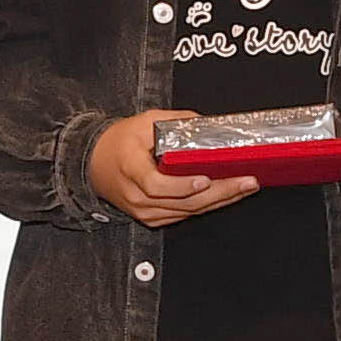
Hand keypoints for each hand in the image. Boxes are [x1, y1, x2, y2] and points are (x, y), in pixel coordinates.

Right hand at [86, 110, 262, 224]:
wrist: (94, 165)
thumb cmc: (117, 144)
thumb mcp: (143, 122)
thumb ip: (176, 122)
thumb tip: (207, 125)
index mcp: (130, 168)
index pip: (156, 185)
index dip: (183, 186)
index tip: (204, 179)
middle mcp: (137, 195)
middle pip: (183, 202)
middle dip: (221, 192)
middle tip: (246, 181)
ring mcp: (145, 211)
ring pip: (189, 212)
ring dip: (221, 200)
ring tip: (245, 186)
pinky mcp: (153, 218)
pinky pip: (185, 214)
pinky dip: (209, 205)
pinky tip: (228, 195)